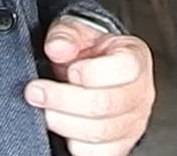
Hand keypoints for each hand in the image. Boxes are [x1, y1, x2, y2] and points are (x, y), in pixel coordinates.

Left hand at [25, 17, 153, 155]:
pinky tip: (62, 126)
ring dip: (61, 121)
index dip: (92, 72)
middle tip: (36, 91)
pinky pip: (95, 153)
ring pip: (98, 132)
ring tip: (43, 108)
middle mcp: (140, 93)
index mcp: (135, 59)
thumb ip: (65, 35)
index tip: (70, 70)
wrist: (93, 73)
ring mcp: (132, 123)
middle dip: (62, 99)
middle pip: (104, 104)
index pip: (124, 68)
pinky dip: (73, 143)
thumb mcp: (76, 33)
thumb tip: (57, 47)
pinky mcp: (119, 146)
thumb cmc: (88, 54)